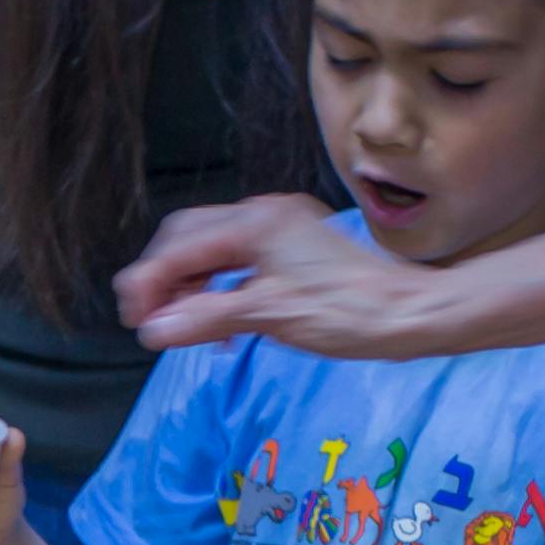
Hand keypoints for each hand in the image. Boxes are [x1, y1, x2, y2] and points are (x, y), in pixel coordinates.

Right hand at [119, 194, 444, 355]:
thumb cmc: (350, 313)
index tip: (135, 319)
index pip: (180, 247)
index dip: (149, 284)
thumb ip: (206, 319)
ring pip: (211, 247)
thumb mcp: (269, 316)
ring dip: (189, 283)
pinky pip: (237, 259)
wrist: (410, 313)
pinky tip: (217, 319)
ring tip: (181, 322)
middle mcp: (266, 215)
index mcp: (256, 223)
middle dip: (164, 276)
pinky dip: (217, 286)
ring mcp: (280, 229)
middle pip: (188, 236)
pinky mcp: (292, 248)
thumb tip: (155, 329)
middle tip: (150, 317)